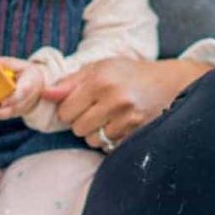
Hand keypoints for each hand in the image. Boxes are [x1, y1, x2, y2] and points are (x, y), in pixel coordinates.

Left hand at [0, 57, 45, 119]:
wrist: (38, 85)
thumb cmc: (27, 72)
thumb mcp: (21, 65)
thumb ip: (7, 62)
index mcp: (29, 85)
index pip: (21, 93)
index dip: (12, 99)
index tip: (2, 102)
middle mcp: (26, 100)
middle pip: (12, 108)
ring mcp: (21, 108)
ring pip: (6, 115)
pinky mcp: (15, 113)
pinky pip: (3, 116)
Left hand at [41, 57, 213, 148]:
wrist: (169, 82)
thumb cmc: (128, 74)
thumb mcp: (99, 68)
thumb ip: (69, 82)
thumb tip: (44, 94)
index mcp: (100, 80)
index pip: (65, 111)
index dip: (68, 109)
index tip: (79, 103)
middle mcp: (114, 99)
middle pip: (77, 128)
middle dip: (81, 121)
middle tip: (96, 109)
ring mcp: (128, 118)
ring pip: (92, 139)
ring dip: (96, 131)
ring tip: (109, 116)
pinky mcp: (138, 132)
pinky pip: (109, 145)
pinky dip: (111, 137)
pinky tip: (121, 123)